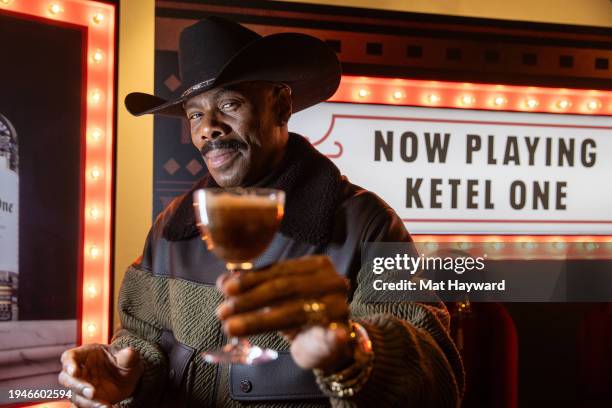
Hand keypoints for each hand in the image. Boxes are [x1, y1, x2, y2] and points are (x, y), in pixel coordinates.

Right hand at [58, 344, 143, 407]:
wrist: (129, 377)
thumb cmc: (125, 362)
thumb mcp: (130, 357)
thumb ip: (128, 355)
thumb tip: (129, 352)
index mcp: (86, 354)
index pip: (69, 357)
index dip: (68, 364)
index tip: (73, 372)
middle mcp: (80, 370)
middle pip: (66, 378)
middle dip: (77, 386)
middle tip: (92, 393)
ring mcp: (81, 386)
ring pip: (75, 395)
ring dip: (87, 402)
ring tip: (104, 406)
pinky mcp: (85, 399)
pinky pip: (83, 405)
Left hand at [216, 255, 354, 371]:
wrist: (328, 345)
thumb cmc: (298, 313)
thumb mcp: (276, 297)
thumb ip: (253, 286)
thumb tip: (223, 281)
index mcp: (317, 266)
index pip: (280, 270)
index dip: (251, 279)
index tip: (225, 289)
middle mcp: (332, 282)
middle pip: (284, 288)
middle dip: (249, 301)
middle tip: (222, 312)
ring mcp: (339, 307)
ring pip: (294, 312)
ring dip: (259, 321)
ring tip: (232, 327)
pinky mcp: (342, 334)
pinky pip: (334, 336)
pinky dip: (333, 337)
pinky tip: (335, 337)